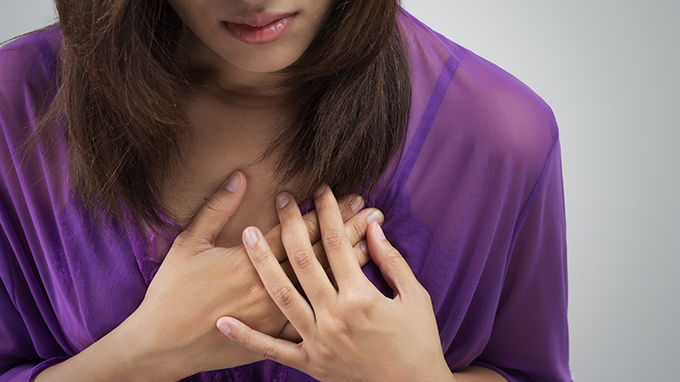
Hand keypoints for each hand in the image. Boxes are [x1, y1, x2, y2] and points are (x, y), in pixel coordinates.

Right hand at [118, 174, 381, 380]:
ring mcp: (274, 316)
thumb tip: (240, 176)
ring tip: (375, 242)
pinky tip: (355, 290)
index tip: (351, 197)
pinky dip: (335, 303)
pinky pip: (313, 320)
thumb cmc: (172, 293)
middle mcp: (268, 288)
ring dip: (350, 263)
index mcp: (249, 262)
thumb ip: (217, 208)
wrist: (162, 346)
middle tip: (374, 212)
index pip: (298, 231)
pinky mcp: (274, 338)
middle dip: (349, 232)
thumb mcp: (188, 243)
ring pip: (323, 286)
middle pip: (319, 255)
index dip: (327, 213)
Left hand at [217, 186, 453, 381]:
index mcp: (361, 298)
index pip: (337, 244)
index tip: (321, 190)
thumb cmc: (420, 343)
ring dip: (262, 263)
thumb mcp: (415, 298)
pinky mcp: (310, 364)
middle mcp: (334, 316)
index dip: (328, 213)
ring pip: (282, 296)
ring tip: (248, 234)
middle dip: (291, 225)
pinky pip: (272, 350)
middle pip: (304, 261)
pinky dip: (246, 338)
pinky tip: (224, 322)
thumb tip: (374, 228)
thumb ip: (392, 262)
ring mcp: (318, 341)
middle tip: (281, 199)